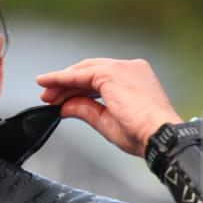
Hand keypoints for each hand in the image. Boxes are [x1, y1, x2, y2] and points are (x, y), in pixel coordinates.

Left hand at [36, 57, 183, 156]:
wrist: (158, 134)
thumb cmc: (141, 134)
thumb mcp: (107, 122)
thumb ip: (86, 111)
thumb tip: (64, 108)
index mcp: (134, 79)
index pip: (99, 80)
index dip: (78, 89)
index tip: (61, 99)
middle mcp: (129, 68)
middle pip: (89, 71)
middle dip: (66, 84)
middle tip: (48, 96)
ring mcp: (121, 68)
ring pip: (83, 71)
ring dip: (62, 82)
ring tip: (45, 93)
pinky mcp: (112, 73)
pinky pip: (81, 74)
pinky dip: (63, 79)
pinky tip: (49, 84)